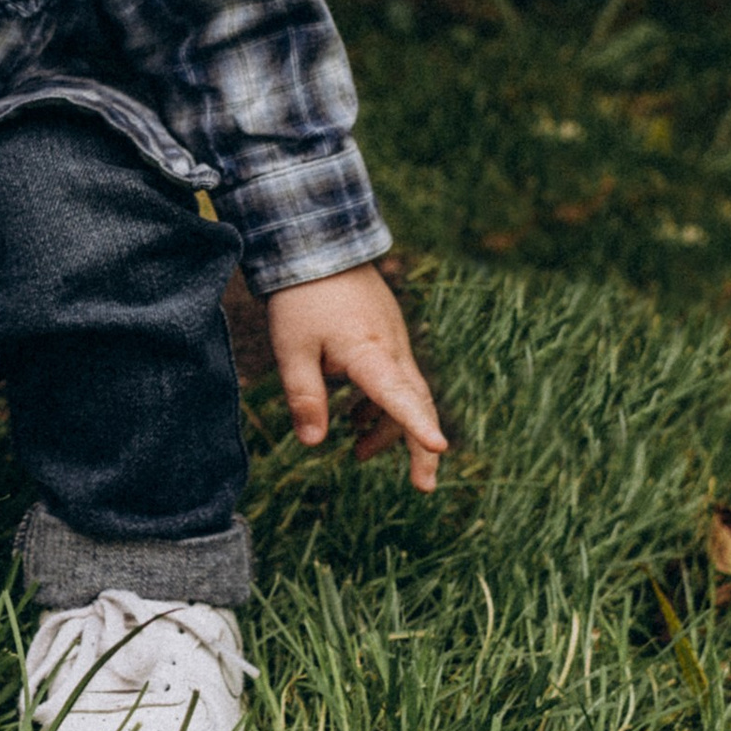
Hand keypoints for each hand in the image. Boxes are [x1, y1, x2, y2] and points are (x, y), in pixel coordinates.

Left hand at [264, 263, 446, 491]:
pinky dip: (380, 403)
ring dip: (388, 427)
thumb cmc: (301, 297)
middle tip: (423, 486)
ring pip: (404, 391)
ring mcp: (393, 340)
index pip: (398, 396)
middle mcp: (392, 349)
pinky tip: (355, 418)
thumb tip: (313, 444)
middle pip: (416, 402)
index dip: (416, 425)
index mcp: (370, 353)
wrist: (317, 243)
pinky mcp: (385, 333)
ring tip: (358, 453)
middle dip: (419, 446)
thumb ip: (304, 397)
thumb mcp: (292, 349)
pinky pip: (394, 376)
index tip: (438, 448)